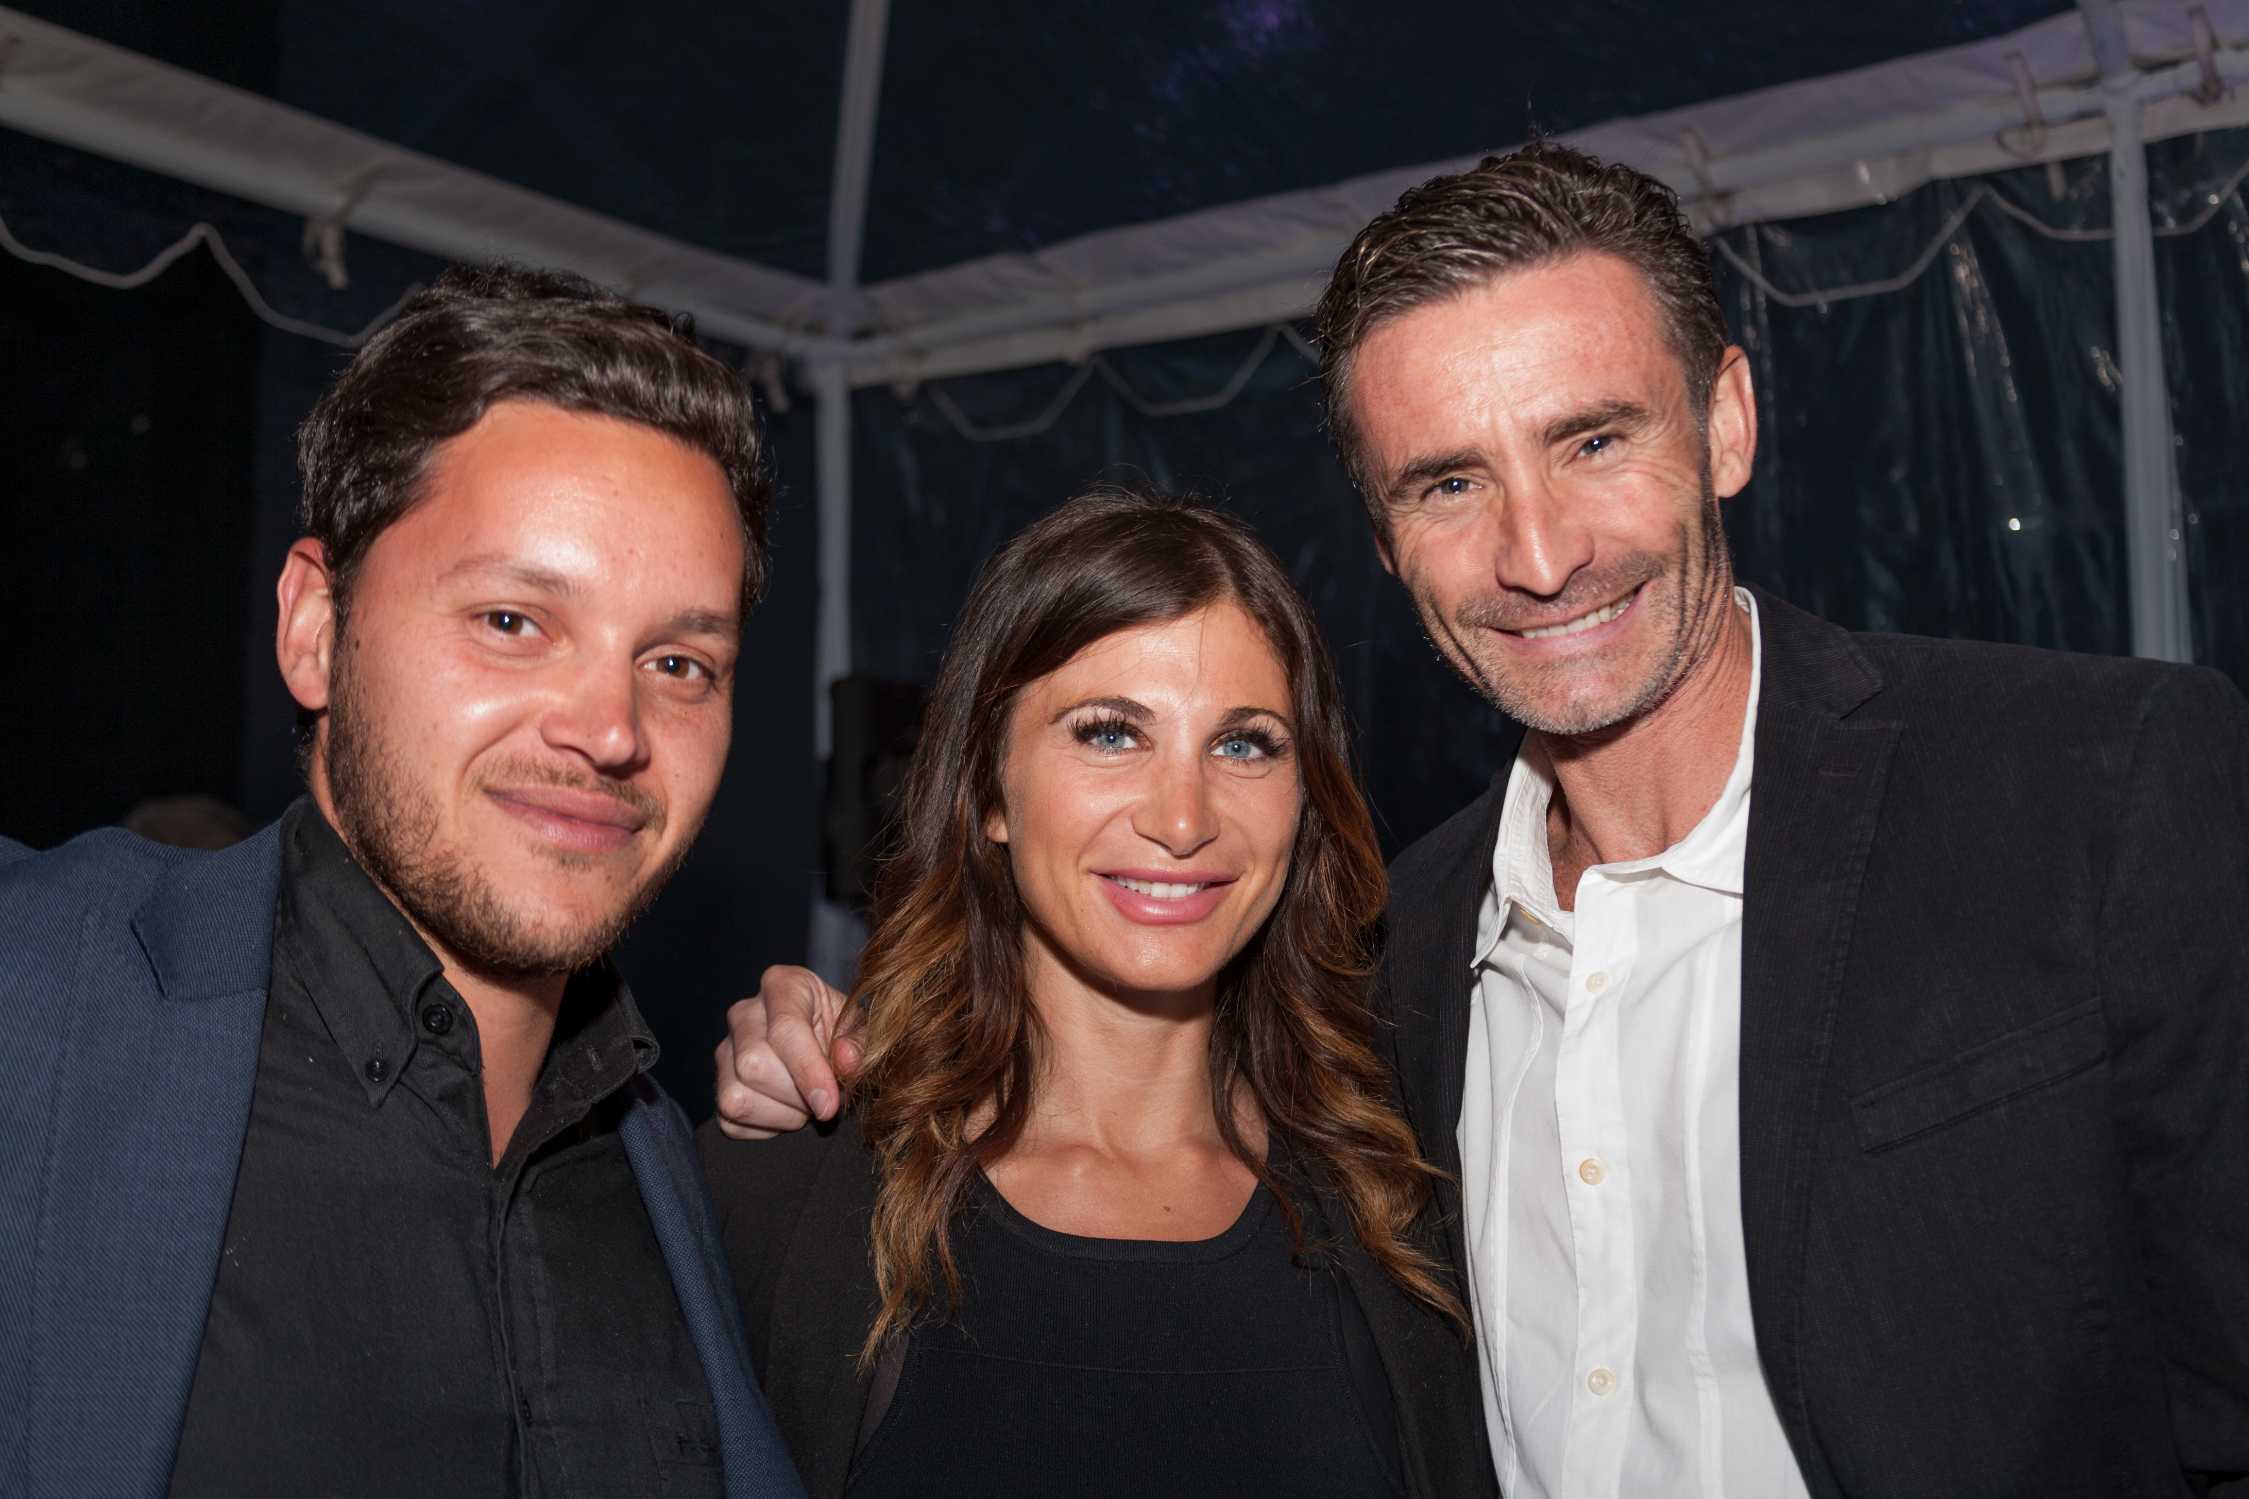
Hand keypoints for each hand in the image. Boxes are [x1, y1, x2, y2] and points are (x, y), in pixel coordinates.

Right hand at [711, 964, 861, 1138]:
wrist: (823, 1044)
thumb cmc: (841, 1032)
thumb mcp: (860, 1030)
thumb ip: (858, 1045)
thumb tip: (846, 1061)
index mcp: (783, 985)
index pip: (785, 1030)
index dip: (808, 1072)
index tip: (830, 1105)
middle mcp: (744, 1012)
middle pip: (754, 1065)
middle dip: (795, 1095)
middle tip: (824, 1097)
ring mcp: (725, 1049)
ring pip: (736, 1098)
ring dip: (781, 1114)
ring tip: (806, 1102)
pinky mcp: (718, 1084)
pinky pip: (731, 1120)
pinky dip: (766, 1127)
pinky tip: (787, 1109)